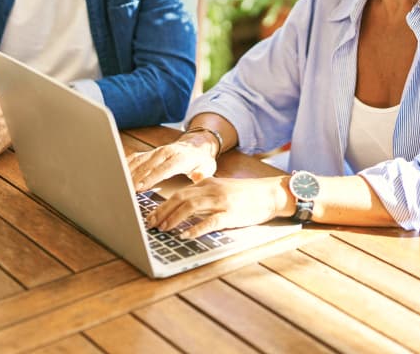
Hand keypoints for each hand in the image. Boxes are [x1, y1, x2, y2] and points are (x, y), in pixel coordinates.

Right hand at [127, 137, 216, 191]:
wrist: (196, 144)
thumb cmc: (201, 160)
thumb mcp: (207, 167)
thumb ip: (202, 174)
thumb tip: (198, 175)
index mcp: (179, 158)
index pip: (163, 169)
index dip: (151, 178)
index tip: (140, 187)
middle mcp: (165, 153)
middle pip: (147, 165)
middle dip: (135, 178)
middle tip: (125, 190)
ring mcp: (156, 152)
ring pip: (139, 161)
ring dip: (128, 173)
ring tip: (118, 185)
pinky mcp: (149, 153)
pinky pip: (135, 158)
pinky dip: (126, 166)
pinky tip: (118, 174)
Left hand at [146, 176, 289, 237]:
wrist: (270, 194)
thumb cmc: (244, 195)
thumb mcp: (220, 189)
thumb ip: (202, 195)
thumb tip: (182, 208)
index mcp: (206, 183)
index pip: (178, 193)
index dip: (162, 205)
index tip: (150, 216)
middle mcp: (210, 189)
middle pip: (179, 198)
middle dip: (162, 212)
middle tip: (150, 224)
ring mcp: (220, 201)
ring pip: (190, 206)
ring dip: (173, 218)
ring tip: (163, 229)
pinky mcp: (230, 214)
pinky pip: (210, 221)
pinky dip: (196, 228)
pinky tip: (186, 235)